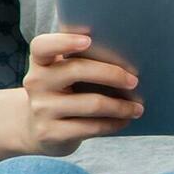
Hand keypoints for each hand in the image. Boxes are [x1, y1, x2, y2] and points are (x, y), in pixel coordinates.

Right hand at [21, 29, 142, 155]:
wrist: (38, 130)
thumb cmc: (62, 94)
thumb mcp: (62, 75)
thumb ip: (81, 62)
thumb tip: (128, 59)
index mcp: (40, 62)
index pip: (43, 45)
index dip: (64, 41)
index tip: (89, 40)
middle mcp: (36, 82)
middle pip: (76, 70)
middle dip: (112, 74)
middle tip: (134, 81)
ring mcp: (41, 109)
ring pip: (92, 104)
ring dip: (121, 106)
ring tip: (137, 108)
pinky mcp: (49, 133)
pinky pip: (90, 127)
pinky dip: (113, 123)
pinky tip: (123, 121)